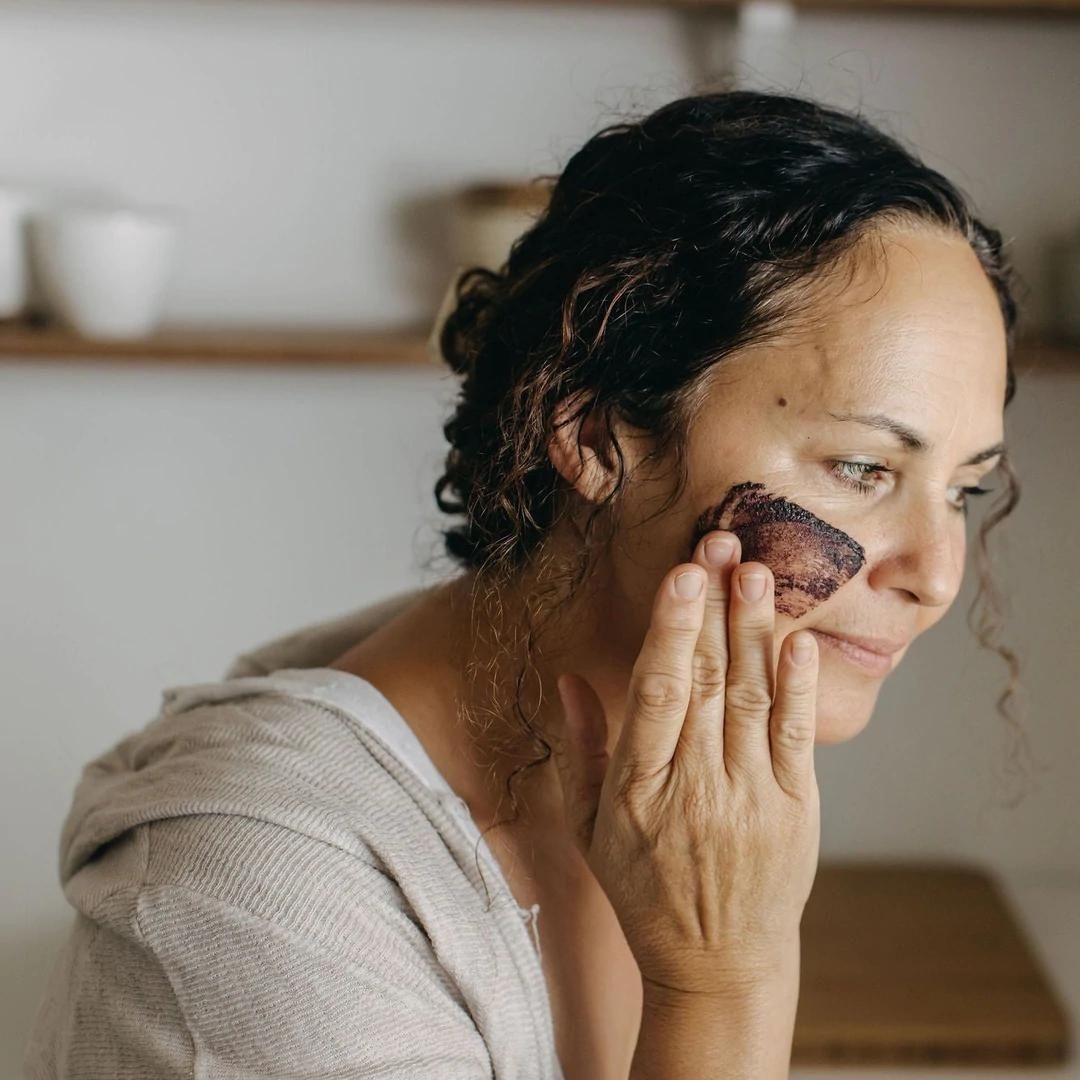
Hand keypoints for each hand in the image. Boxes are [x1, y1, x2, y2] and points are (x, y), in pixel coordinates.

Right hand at [552, 531, 820, 995]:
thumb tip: (570, 678)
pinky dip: (797, 685)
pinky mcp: (793, 809)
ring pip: (751, 697)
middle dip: (714, 607)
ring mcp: (749, 797)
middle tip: (721, 543)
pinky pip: (794, 736)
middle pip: (706, 681)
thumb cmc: (644, 888)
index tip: (683, 576)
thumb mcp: (590, 826)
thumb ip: (583, 748)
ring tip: (756, 571)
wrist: (716, 962)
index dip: (672, 630)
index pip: (657, 692)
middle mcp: (694, 787)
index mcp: (638, 788)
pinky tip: (797, 640)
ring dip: (755, 630)